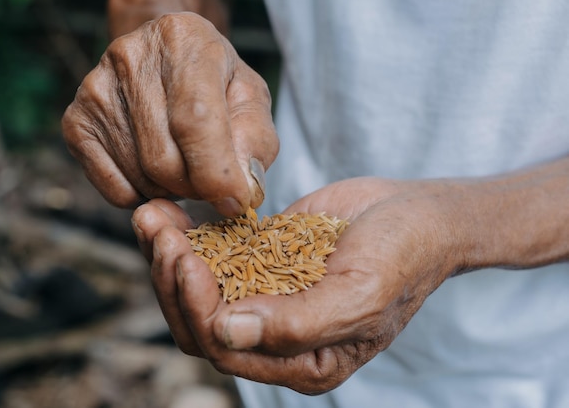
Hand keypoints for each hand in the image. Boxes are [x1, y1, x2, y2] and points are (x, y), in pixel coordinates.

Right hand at [62, 12, 276, 215]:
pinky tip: (156, 171)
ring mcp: (96, 89)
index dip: (215, 171)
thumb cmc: (214, 81)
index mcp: (184, 41)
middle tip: (210, 179)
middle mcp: (131, 57)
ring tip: (185, 165)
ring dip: (171, 190)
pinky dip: (143, 195)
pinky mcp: (76, 121)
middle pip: (164, 159)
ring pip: (140, 177)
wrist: (165, 57)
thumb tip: (240, 189)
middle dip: (196, 186)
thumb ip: (255, 140)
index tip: (233, 201)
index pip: (195, 120)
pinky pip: (114, 188)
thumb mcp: (251, 99)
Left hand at [132, 177, 465, 393]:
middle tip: (161, 233)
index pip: (226, 351)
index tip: (187, 259)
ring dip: (168, 258)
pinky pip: (212, 257)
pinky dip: (186, 237)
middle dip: (173, 281)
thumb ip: (298, 324)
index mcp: (302, 361)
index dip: (197, 309)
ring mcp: (264, 296)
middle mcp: (275, 336)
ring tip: (152, 217)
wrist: (419, 213)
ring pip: (197, 290)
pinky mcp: (259, 260)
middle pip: (199, 324)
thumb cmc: (403, 256)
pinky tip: (169, 211)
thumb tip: (226, 333)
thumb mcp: (362, 295)